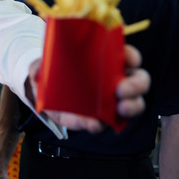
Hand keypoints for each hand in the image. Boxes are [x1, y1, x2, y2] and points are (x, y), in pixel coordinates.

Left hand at [33, 44, 149, 132]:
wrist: (42, 91)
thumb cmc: (51, 70)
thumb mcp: (44, 63)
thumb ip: (41, 64)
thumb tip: (38, 69)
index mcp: (107, 60)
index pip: (128, 55)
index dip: (131, 56)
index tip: (127, 58)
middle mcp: (116, 79)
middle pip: (139, 80)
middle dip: (136, 85)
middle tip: (121, 90)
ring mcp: (112, 100)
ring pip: (134, 103)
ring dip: (131, 106)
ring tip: (120, 109)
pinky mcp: (100, 118)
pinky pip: (106, 123)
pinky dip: (100, 124)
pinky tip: (93, 123)